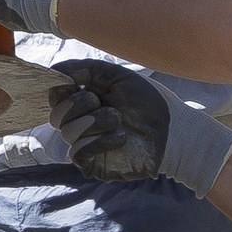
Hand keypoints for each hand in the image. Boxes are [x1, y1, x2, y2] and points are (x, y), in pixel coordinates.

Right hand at [47, 57, 231, 194]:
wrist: (176, 132)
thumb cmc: (151, 102)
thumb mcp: (117, 76)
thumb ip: (85, 68)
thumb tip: (55, 71)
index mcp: (86, 100)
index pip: (56, 96)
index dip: (62, 89)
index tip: (77, 83)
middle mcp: (83, 122)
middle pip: (56, 114)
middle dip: (78, 104)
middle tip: (102, 102)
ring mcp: (87, 144)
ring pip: (67, 132)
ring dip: (94, 121)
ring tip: (118, 120)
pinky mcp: (94, 163)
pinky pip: (78, 152)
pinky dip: (99, 141)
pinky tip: (121, 138)